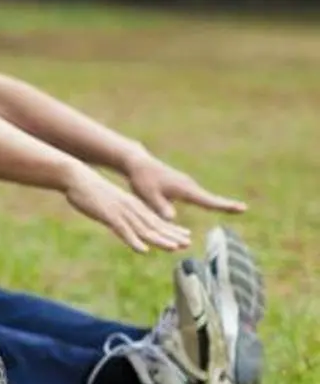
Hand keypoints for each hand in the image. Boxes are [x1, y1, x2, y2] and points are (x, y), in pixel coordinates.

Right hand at [63, 164, 193, 252]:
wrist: (77, 178)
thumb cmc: (90, 192)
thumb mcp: (110, 203)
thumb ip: (120, 212)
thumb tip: (126, 221)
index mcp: (132, 205)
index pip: (156, 220)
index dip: (171, 229)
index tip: (186, 237)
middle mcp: (130, 208)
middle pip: (154, 224)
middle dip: (171, 235)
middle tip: (187, 244)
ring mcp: (120, 212)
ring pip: (143, 228)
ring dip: (159, 239)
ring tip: (173, 248)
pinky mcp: (108, 215)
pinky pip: (123, 230)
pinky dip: (134, 241)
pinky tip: (143, 250)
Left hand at [125, 154, 246, 220]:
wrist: (138, 164)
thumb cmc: (142, 180)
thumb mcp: (148, 196)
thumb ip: (160, 208)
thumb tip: (172, 220)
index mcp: (184, 189)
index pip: (207, 201)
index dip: (224, 205)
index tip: (242, 207)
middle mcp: (189, 186)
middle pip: (210, 199)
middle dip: (226, 204)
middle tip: (245, 208)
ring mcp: (187, 185)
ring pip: (203, 198)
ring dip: (218, 203)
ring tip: (238, 208)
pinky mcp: (182, 186)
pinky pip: (196, 197)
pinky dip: (207, 201)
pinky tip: (217, 205)